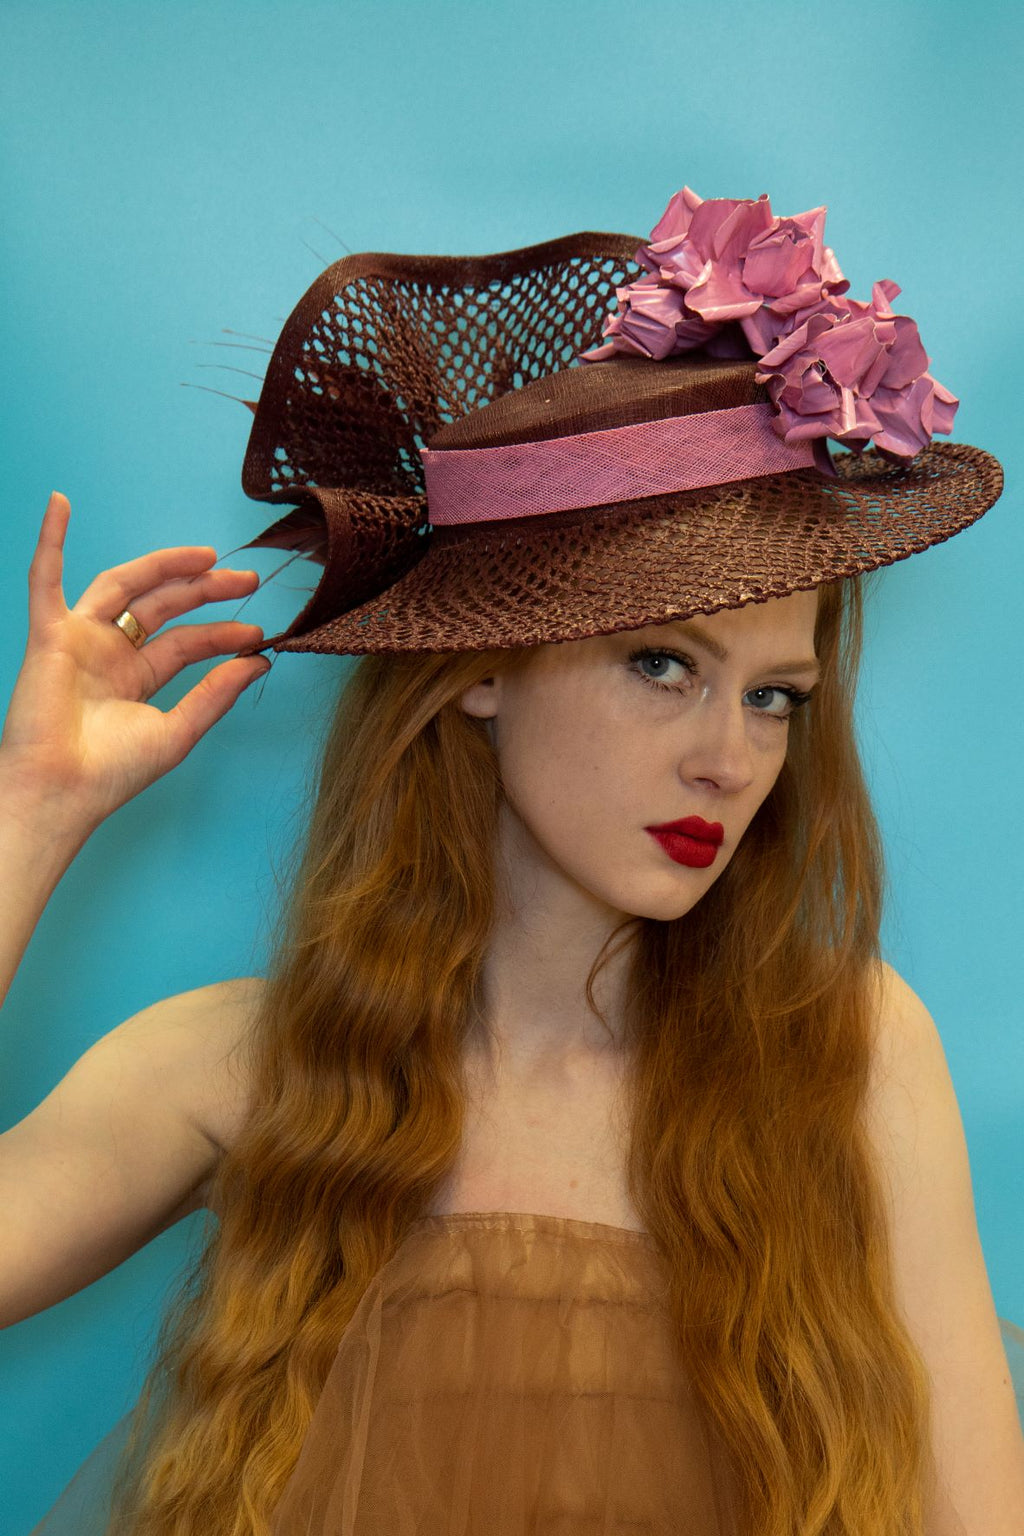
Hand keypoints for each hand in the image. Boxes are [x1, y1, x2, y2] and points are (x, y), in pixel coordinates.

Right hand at [0, 492, 271, 831]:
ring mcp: (80, 641)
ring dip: (162, 565)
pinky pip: (44, 580)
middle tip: (248, 581)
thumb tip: (258, 663)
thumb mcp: (178, 731)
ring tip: (206, 554)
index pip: (187, 643)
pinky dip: (50, 541)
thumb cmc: (111, 774)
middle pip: (162, 607)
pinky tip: (61, 505)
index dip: (224, 635)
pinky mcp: (50, 636)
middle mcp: (109, 654)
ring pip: (124, 586)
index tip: (260, 635)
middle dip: (205, 591)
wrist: (63, 791)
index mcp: (136, 679)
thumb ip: (216, 694)